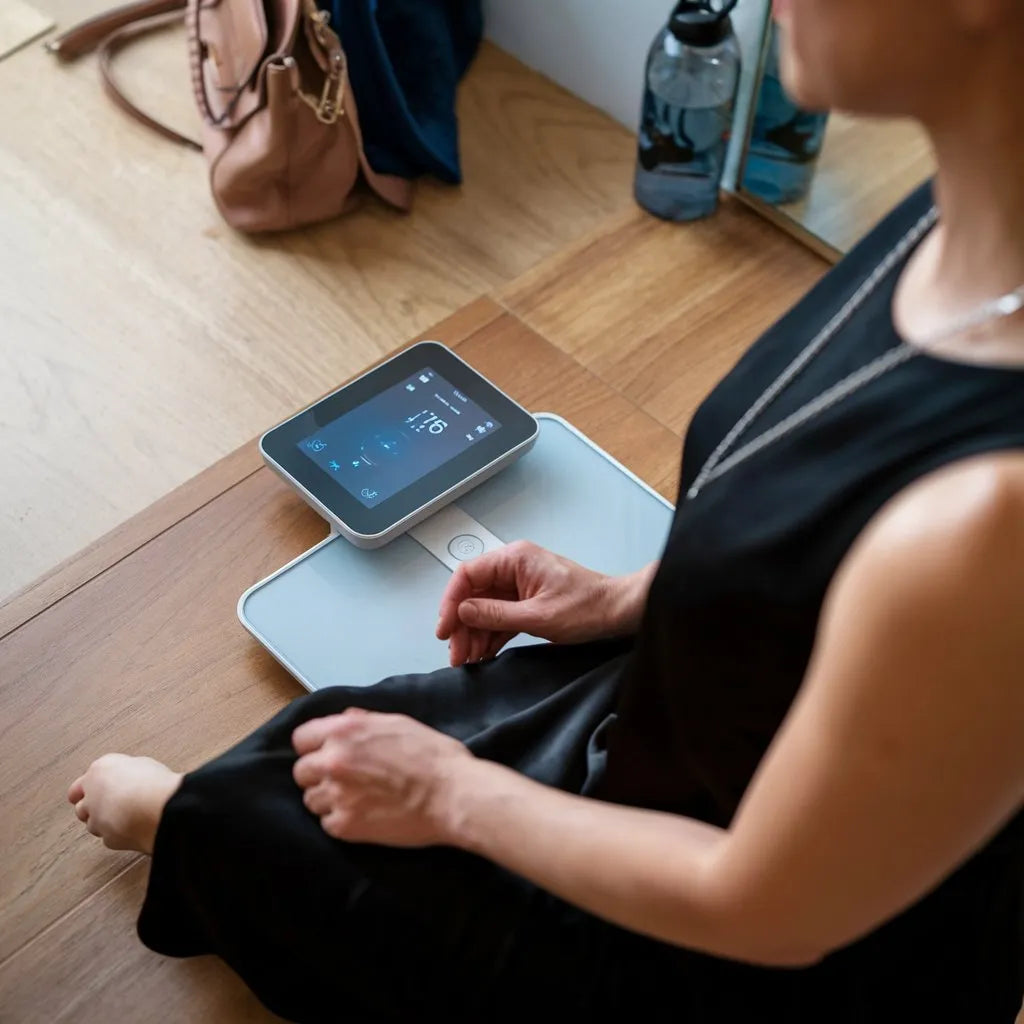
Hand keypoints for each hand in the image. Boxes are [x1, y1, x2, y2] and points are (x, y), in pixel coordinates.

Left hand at [292, 708, 472, 846]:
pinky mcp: (345, 825)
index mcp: (345, 731)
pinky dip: (341, 822)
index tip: (325, 754)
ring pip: (311, 800)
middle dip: (319, 775)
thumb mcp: (398, 723)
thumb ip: (363, 721)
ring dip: (328, 800)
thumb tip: (345, 719)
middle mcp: (334, 760)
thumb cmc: (433, 756)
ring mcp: (337, 795)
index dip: (314, 747)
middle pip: (302, 772)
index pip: (301, 739)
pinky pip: (326, 824)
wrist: (453, 794)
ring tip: (356, 799)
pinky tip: (364, 816)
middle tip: (345, 780)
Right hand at [436, 540, 643, 666]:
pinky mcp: (526, 602)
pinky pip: (499, 618)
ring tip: (468, 660)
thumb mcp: (538, 616)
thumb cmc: (587, 607)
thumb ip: (496, 614)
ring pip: (483, 609)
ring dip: (474, 635)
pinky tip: (483, 654)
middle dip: (462, 626)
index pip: (468, 575)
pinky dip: (490, 636)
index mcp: (515, 559)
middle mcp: (513, 568)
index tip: (445, 629)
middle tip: (456, 654)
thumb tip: (463, 612)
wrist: (617, 612)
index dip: (451, 602)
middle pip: (473, 595)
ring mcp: (519, 586)